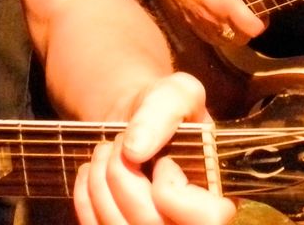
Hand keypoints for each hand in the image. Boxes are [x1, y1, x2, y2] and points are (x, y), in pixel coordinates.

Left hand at [75, 73, 233, 224]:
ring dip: (100, 182)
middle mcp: (188, 222)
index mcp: (219, 195)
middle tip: (120, 143)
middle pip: (151, 223)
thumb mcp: (176, 92)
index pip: (207, 218)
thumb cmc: (164, 108)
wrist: (135, 120)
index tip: (164, 158)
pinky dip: (84, 196)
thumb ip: (163, 112)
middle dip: (123, 175)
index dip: (173, 185)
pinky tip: (92, 170)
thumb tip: (134, 149)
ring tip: (105, 151)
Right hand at [138, 0, 266, 44]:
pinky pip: (210, 38)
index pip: (252, 29)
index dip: (262, 23)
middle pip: (241, 40)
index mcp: (225, 3)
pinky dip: (219, 33)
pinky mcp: (190, 26)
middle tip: (251, 13)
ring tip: (235, 16)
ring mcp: (200, 25)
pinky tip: (218, 17)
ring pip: (226, 42)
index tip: (263, 12)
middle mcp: (213, 19)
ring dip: (234, 33)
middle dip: (249, 30)